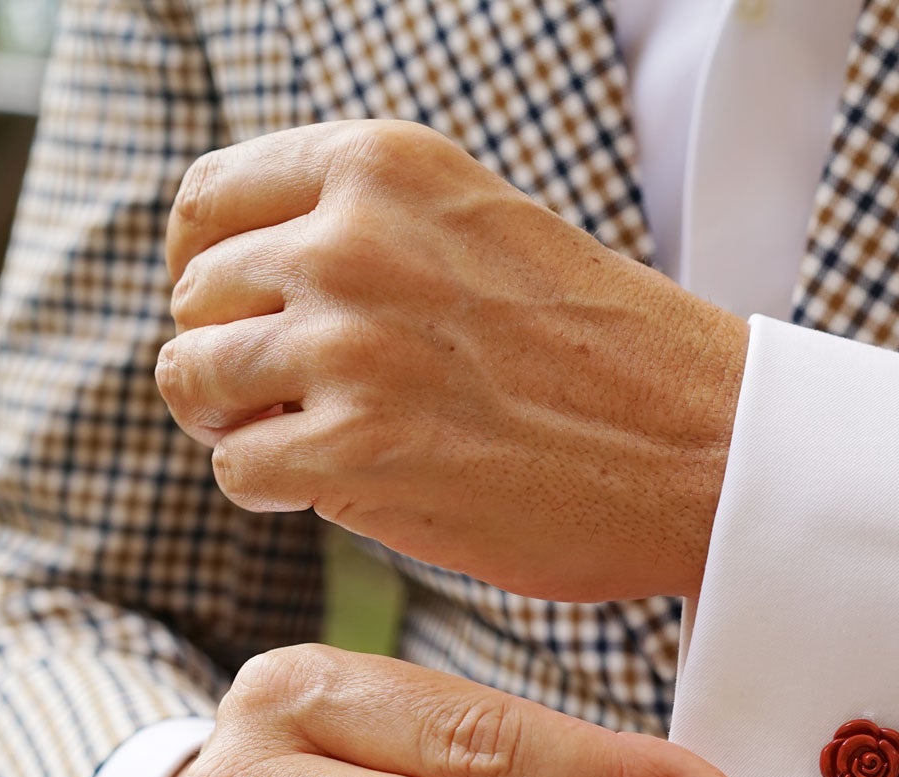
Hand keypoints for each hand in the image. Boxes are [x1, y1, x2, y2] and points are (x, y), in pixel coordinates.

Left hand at [156, 119, 748, 602]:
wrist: (705, 445)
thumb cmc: (609, 352)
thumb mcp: (480, 228)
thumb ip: (369, 229)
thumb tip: (245, 277)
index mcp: (382, 166)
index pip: (209, 200)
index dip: (207, 267)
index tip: (237, 315)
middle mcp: (350, 239)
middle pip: (194, 297)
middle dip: (228, 355)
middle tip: (292, 402)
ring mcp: (347, 345)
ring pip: (193, 381)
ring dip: (238, 424)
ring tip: (311, 444)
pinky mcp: (356, 450)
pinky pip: (236, 469)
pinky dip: (270, 487)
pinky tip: (334, 487)